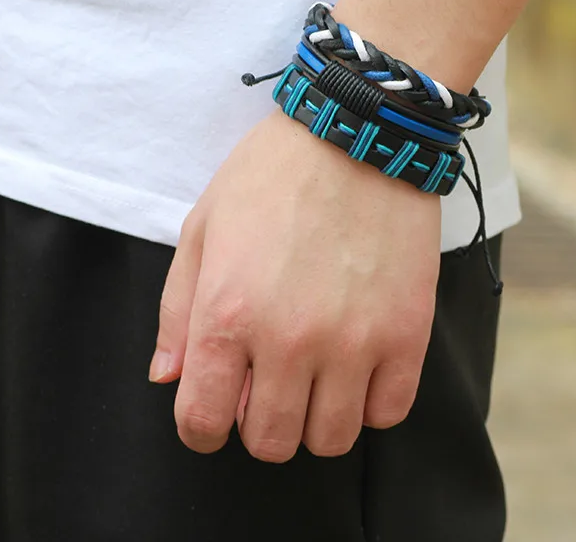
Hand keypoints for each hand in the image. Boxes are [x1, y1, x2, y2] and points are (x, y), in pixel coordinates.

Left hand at [149, 110, 440, 461]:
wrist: (356, 134)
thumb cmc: (272, 175)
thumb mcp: (203, 227)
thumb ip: (177, 310)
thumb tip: (167, 379)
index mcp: (228, 313)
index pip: (201, 422)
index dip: (201, 428)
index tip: (214, 411)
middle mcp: (289, 340)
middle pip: (270, 441)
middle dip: (258, 422)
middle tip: (267, 382)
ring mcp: (355, 342)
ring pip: (331, 439)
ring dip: (315, 417)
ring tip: (316, 374)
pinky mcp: (408, 333)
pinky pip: (388, 412)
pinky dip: (369, 402)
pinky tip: (359, 365)